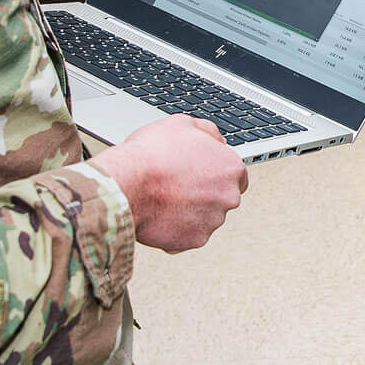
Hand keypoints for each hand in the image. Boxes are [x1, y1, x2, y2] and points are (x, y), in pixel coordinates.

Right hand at [98, 114, 248, 252]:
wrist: (127, 185)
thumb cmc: (152, 155)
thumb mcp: (183, 124)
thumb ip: (208, 132)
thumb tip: (215, 139)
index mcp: (231, 168)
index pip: (236, 175)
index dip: (216, 173)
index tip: (201, 173)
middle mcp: (228, 196)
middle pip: (221, 197)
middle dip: (203, 193)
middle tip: (177, 184)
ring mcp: (212, 221)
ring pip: (205, 217)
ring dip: (189, 211)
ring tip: (164, 198)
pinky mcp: (194, 240)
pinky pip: (188, 235)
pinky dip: (176, 229)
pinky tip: (159, 215)